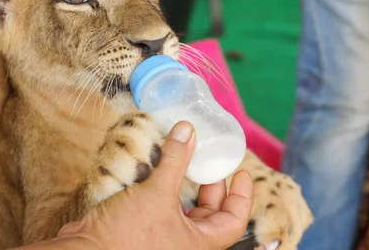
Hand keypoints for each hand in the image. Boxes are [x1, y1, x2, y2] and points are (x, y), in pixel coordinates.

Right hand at [56, 121, 252, 249]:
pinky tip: (156, 173)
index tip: (241, 172)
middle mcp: (185, 245)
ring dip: (186, 188)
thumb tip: (188, 131)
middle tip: (207, 161)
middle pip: (210, 215)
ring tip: (181, 162)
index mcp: (198, 244)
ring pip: (185, 212)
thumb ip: (175, 160)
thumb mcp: (156, 192)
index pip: (234, 221)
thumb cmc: (127, 233)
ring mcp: (165, 240)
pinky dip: (165, 192)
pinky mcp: (145, 233)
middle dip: (211, 187)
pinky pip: (164, 210)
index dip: (241, 196)